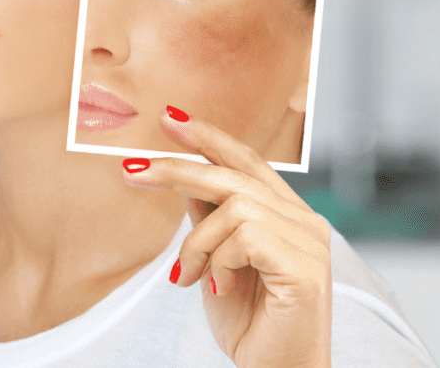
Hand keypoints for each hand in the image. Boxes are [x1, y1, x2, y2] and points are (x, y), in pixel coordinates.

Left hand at [121, 107, 331, 367]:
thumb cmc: (251, 322)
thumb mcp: (216, 260)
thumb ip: (209, 219)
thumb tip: (183, 180)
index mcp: (286, 214)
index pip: (246, 160)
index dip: (208, 137)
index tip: (169, 117)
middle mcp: (304, 220)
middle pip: (232, 175)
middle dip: (175, 169)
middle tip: (130, 171)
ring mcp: (309, 241)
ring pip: (232, 206)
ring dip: (197, 242)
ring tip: (191, 277)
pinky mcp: (304, 265)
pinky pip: (243, 236)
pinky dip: (217, 261)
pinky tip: (219, 288)